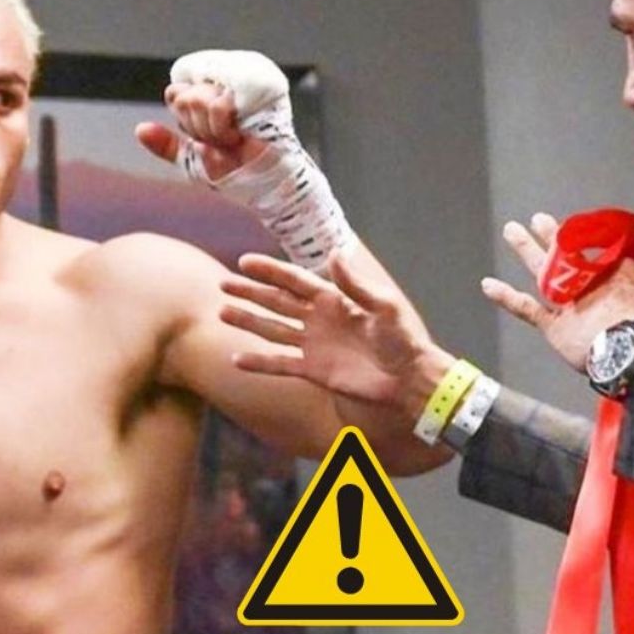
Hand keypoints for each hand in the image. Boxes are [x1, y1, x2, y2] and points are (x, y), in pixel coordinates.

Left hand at [135, 81, 267, 180]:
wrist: (266, 184)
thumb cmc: (237, 174)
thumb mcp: (193, 160)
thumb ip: (167, 145)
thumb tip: (139, 129)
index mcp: (207, 99)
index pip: (177, 92)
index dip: (185, 119)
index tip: (206, 138)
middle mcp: (223, 88)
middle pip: (185, 96)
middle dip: (198, 128)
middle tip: (223, 141)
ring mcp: (240, 88)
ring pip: (198, 97)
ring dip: (211, 129)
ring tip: (232, 139)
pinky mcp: (256, 92)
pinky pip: (218, 104)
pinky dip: (221, 128)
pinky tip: (238, 136)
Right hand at [219, 251, 453, 418]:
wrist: (409, 380)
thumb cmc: (403, 340)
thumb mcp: (384, 306)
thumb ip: (356, 284)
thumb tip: (334, 253)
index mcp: (334, 299)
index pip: (294, 280)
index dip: (270, 270)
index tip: (244, 261)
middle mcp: (318, 319)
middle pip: (277, 302)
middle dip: (251, 292)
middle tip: (224, 284)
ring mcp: (313, 345)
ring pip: (273, 330)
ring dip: (249, 321)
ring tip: (223, 313)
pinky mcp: (313, 371)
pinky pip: (280, 364)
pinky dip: (259, 362)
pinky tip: (236, 359)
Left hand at [481, 212, 633, 371]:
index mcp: (616, 266)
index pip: (601, 250)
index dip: (597, 246)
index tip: (590, 238)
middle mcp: (586, 277)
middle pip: (566, 249)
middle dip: (551, 233)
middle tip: (539, 219)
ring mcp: (565, 298)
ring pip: (541, 267)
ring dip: (525, 247)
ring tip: (512, 230)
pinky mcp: (552, 323)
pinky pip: (524, 307)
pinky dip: (505, 296)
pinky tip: (487, 285)